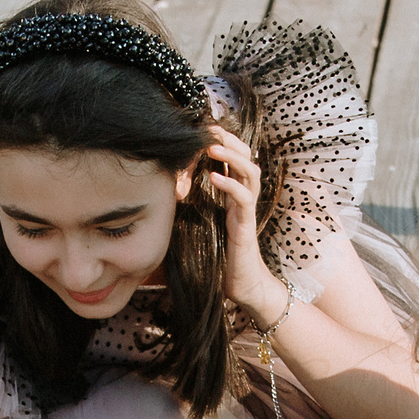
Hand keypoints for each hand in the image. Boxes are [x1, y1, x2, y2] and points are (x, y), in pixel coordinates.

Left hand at [204, 128, 283, 322]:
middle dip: (230, 141)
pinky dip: (230, 185)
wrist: (243, 288)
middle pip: (247, 158)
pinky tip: (215, 178)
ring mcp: (247, 212)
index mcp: (234, 198)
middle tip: (210, 131)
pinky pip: (244, 199)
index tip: (205, 131)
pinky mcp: (247, 226)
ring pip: (250, 172)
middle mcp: (244, 200)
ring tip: (212, 149)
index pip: (235, 161)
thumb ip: (193, 211)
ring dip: (231, 157)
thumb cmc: (222, 261)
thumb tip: (168, 198)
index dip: (223, 144)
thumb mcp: (203, 228)